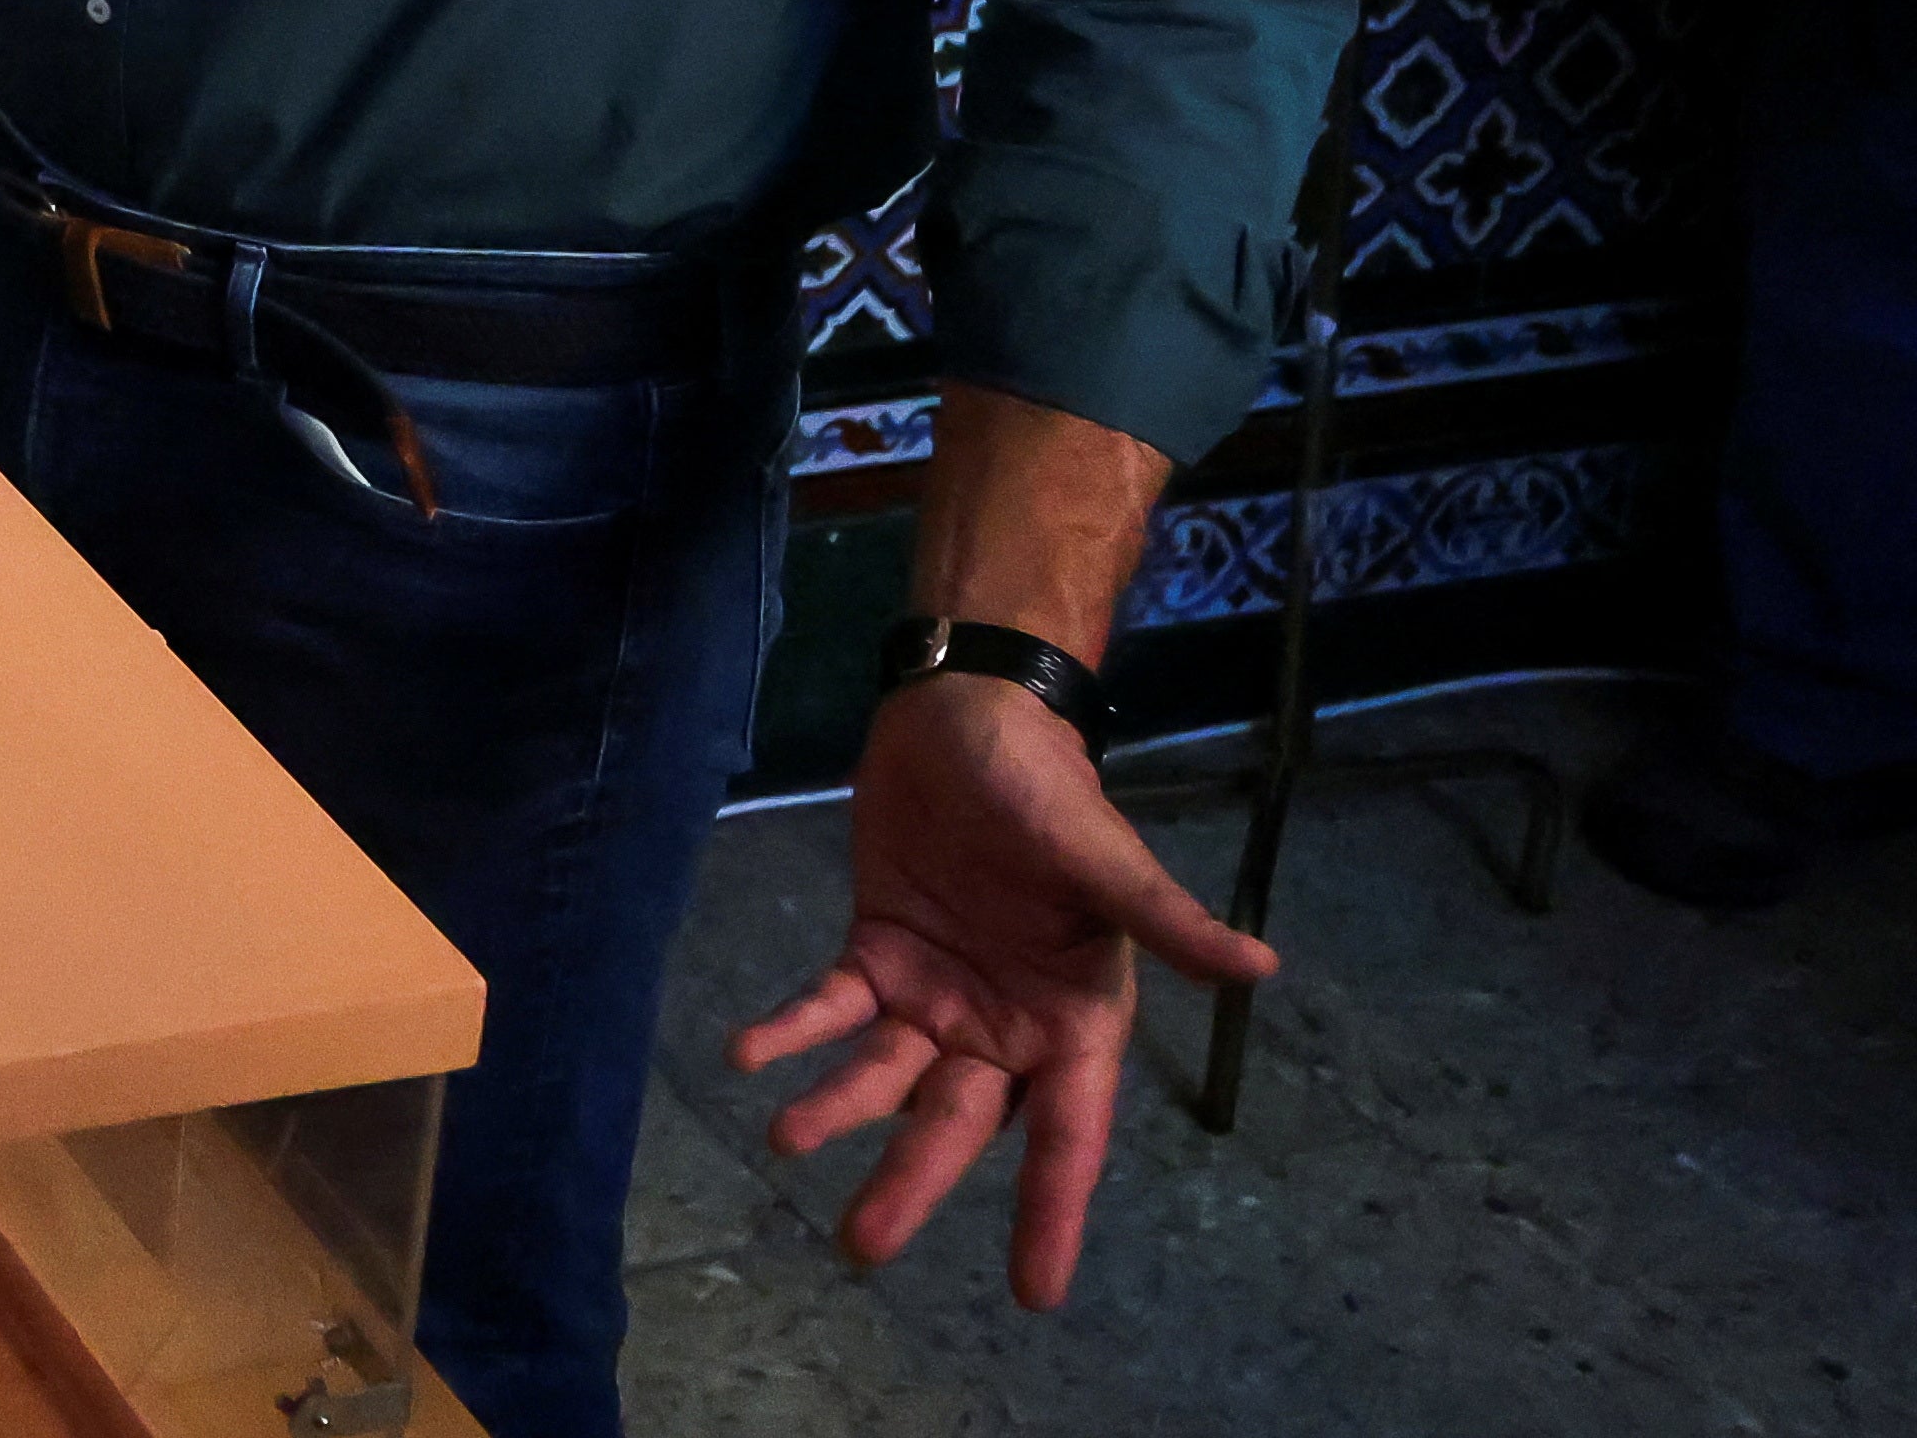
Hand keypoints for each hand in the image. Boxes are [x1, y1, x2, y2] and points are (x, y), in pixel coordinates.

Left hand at [732, 671, 1274, 1301]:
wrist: (972, 720)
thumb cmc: (1050, 791)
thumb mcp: (1106, 858)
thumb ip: (1167, 921)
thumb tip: (1260, 965)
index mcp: (1074, 1020)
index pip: (1068, 1135)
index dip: (1053, 1212)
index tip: (1035, 1291)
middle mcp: (1005, 1025)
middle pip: (960, 1125)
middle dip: (913, 1183)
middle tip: (862, 1246)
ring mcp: (938, 994)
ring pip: (888, 1077)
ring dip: (837, 1108)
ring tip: (786, 1136)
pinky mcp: (877, 951)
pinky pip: (832, 1007)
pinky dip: (793, 1031)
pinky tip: (750, 1052)